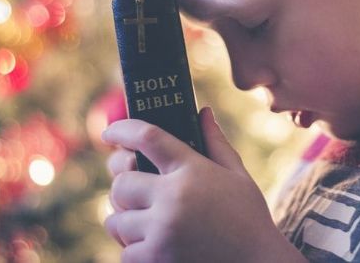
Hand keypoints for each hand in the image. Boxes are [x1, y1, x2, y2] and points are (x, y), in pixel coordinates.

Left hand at [102, 107, 306, 262]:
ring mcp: (162, 231)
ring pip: (116, 221)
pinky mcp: (155, 260)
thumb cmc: (250, 219)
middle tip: (136, 192)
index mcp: (192, 170)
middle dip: (125, 187)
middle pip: (121, 183)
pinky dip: (133, 251)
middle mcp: (173, 197)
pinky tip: (153, 246)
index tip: (110, 133)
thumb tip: (202, 111)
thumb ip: (215, 142)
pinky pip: (124, 253)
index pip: (148, 137)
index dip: (123, 130)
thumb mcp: (238, 175)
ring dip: (126, 221)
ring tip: (145, 222)